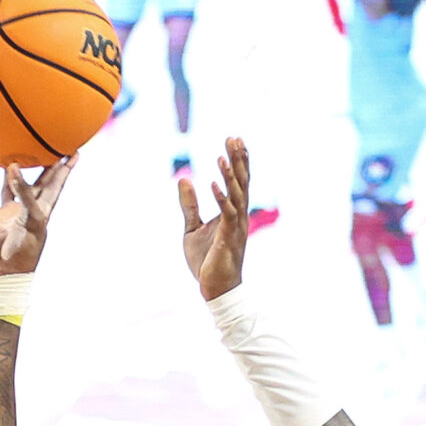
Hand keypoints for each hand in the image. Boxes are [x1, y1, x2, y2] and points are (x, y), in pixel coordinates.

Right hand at [0, 160, 73, 278]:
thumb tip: (13, 166)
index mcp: (41, 209)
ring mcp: (6, 214)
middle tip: (46, 144)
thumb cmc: (23, 250)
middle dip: (42, 164)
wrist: (4, 274)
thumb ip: (23, 193)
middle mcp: (24, 208)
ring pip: (8, 188)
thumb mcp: (30, 218)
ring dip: (9, 175)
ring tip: (10, 156)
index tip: (74, 149)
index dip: (66, 167)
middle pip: (35, 181)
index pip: (56, 183)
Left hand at [179, 136, 252, 300]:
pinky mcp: (227, 238)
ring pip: (236, 195)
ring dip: (229, 176)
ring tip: (222, 156)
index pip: (237, 181)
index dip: (236, 160)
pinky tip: (213, 184)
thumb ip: (189, 204)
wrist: (214, 288)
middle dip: (237, 160)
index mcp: (232, 212)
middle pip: (241, 182)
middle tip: (233, 137)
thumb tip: (184, 180)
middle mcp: (238, 216)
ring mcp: (235, 227)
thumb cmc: (206, 260)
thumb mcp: (192, 228)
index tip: (233, 139)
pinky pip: (226, 214)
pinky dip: (221, 199)